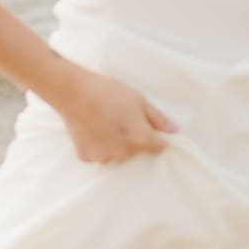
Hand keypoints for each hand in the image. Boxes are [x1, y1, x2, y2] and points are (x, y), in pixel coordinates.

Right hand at [48, 66, 178, 163]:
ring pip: (117, 153)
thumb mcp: (139, 99)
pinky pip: (99, 154)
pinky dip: (99, 145)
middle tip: (122, 118)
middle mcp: (123, 153)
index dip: (156, 136)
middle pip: (137, 150)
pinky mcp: (86, 157)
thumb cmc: (108, 92)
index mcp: (140, 138)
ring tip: (106, 122)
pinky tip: (93, 128)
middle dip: (134, 138)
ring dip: (116, 143)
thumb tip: (174, 131)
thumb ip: (158, 118)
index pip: (159, 147)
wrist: (73, 92)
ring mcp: (103, 157)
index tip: (148, 126)